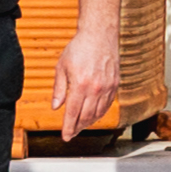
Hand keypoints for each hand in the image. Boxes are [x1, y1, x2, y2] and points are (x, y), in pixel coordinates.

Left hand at [55, 0, 123, 134]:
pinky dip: (100, 113)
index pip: (72, 113)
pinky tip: (93, 115)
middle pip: (86, 116)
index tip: (65, 136)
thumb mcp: (62, 67)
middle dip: (77, 127)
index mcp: (80, 85)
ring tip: (81, 126)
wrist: (99, 35)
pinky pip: (107, 105)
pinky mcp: (114, 84)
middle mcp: (95, 89)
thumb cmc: (79, 48)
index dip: (68, 127)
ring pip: (98, 113)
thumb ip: (59, 89)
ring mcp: (107, 88)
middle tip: (71, 133)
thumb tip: (56, 106)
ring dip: (89, 122)